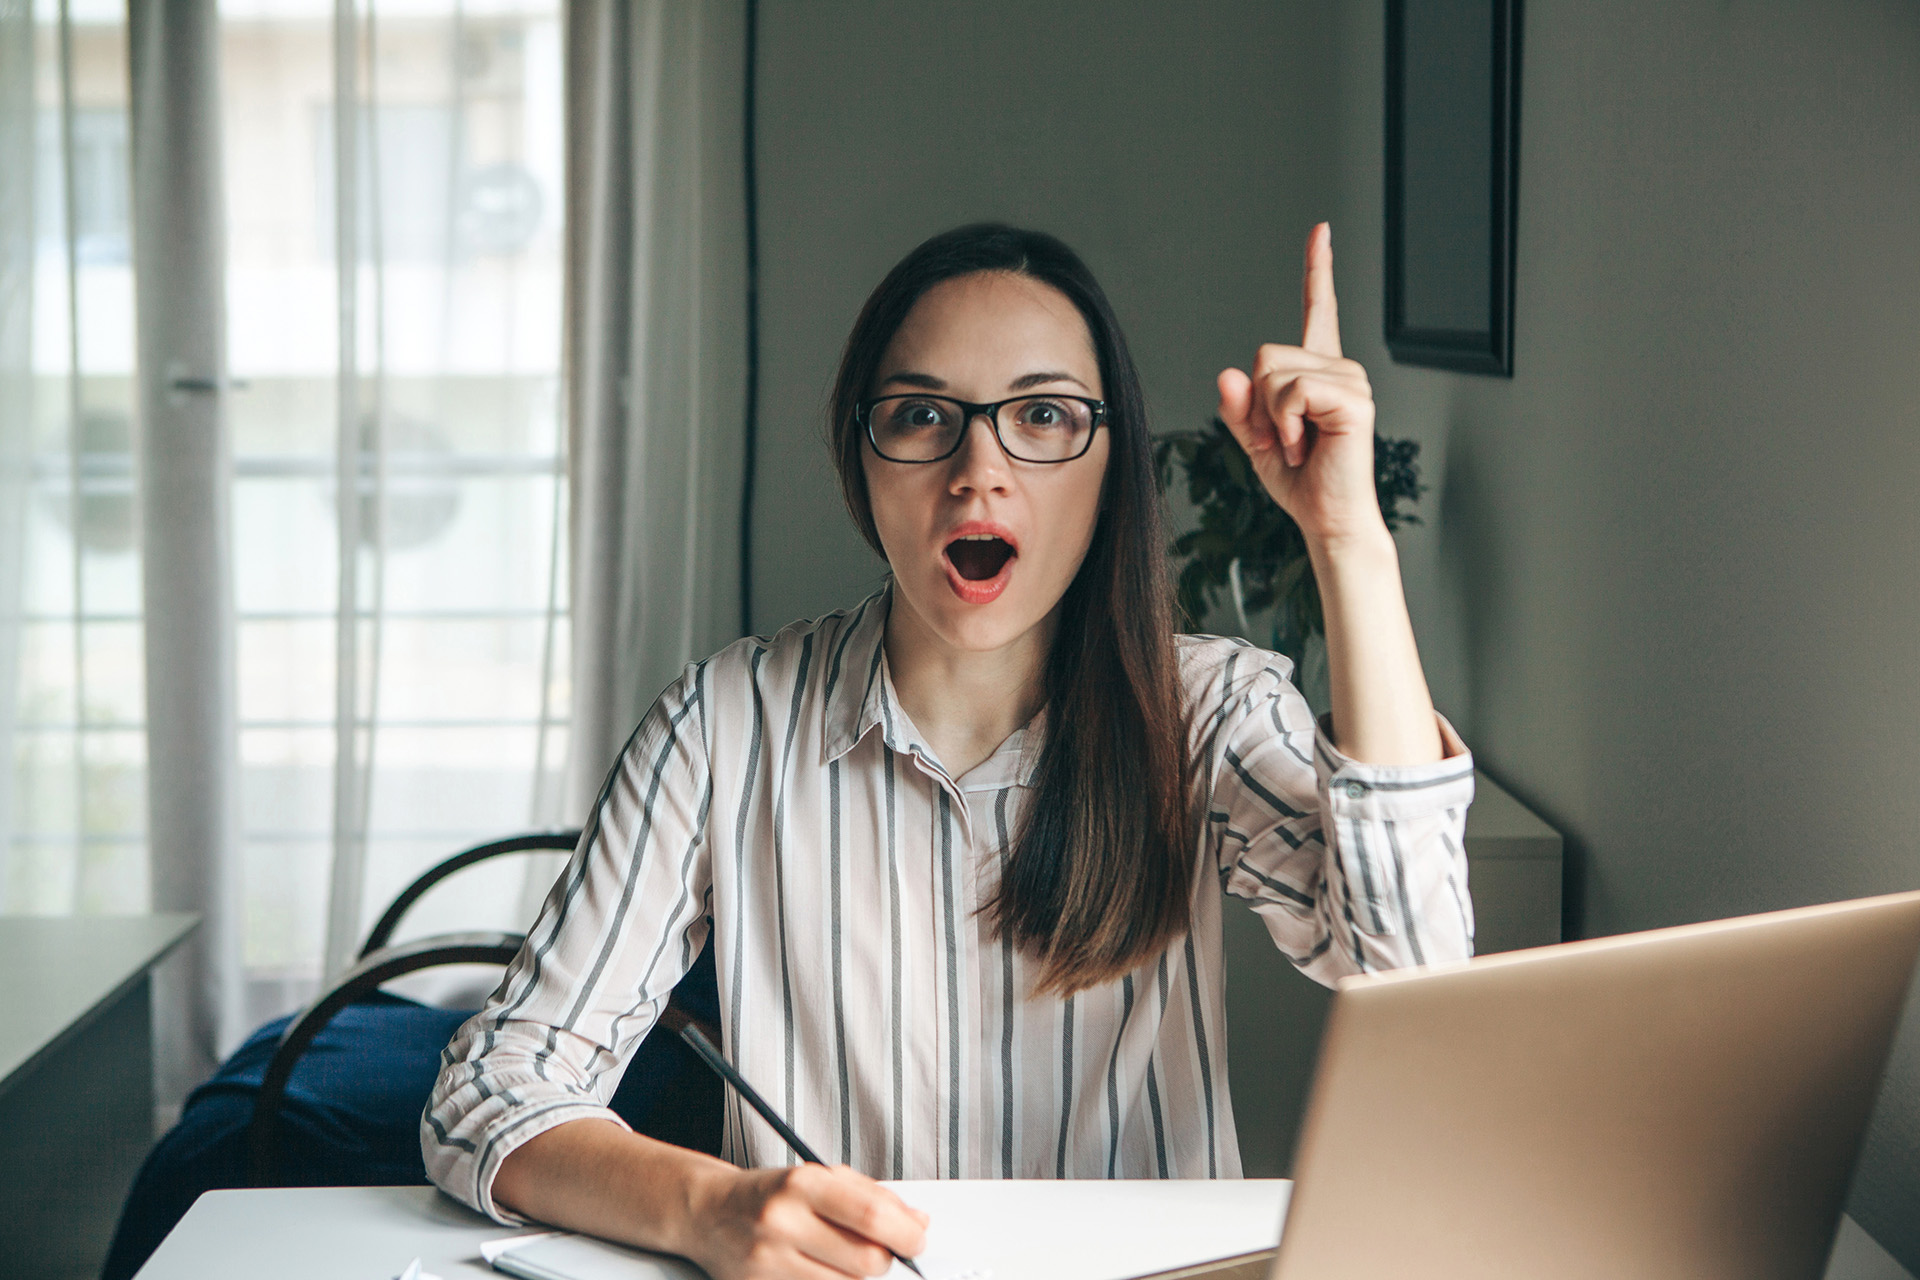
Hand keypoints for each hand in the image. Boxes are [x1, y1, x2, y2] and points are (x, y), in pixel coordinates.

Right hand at [689, 1163, 929, 1279]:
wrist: (708, 1212)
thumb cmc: (771, 1194)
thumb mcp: (819, 1178)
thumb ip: (871, 1196)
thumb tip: (917, 1222)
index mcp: (802, 1184)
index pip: (871, 1214)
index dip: (905, 1233)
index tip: (917, 1239)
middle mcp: (783, 1221)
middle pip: (865, 1261)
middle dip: (886, 1260)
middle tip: (886, 1252)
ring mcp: (769, 1260)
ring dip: (859, 1277)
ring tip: (848, 1259)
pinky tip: (824, 1270)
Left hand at [1216, 223, 1385, 546]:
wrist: (1327, 517)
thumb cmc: (1300, 481)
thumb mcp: (1253, 439)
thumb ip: (1237, 407)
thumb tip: (1227, 374)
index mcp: (1318, 372)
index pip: (1318, 310)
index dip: (1317, 270)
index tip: (1321, 231)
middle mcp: (1339, 367)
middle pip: (1265, 354)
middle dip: (1256, 404)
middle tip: (1283, 439)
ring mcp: (1350, 380)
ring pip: (1273, 374)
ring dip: (1270, 418)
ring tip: (1298, 444)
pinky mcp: (1354, 399)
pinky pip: (1291, 392)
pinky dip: (1283, 424)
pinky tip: (1306, 444)